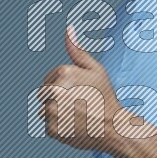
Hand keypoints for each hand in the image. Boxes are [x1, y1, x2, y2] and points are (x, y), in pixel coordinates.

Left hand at [37, 24, 122, 151]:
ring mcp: (52, 111)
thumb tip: (68, 28)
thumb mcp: (95, 70)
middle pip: (44, 94)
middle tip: (78, 105)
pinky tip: (74, 126)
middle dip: (57, 99)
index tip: (80, 93)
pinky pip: (48, 126)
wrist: (113, 128)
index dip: (63, 86)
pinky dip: (59, 127)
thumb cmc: (105, 97)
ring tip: (76, 116)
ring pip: (45, 110)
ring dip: (57, 113)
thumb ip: (77, 50)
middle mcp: (54, 91)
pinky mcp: (52, 129)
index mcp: (64, 73)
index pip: (49, 79)